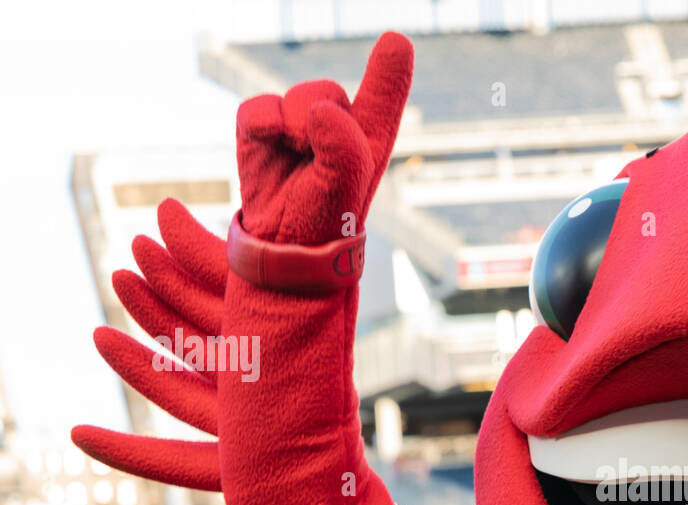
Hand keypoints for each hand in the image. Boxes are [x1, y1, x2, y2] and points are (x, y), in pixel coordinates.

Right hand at [234, 32, 412, 245]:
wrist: (281, 245)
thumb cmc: (325, 221)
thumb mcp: (345, 190)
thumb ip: (344, 149)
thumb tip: (321, 110)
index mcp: (368, 139)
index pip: (383, 98)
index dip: (389, 71)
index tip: (396, 42)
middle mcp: (336, 126)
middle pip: (328, 93)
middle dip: (318, 118)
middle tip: (313, 156)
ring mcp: (298, 124)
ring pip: (297, 97)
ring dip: (293, 125)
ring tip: (295, 158)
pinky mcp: (262, 127)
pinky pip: (258, 106)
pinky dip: (261, 124)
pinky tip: (267, 145)